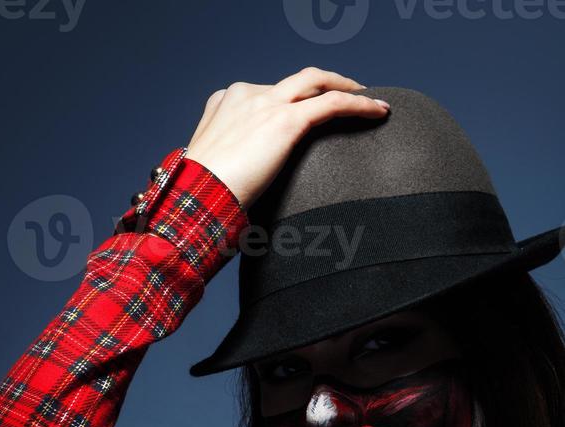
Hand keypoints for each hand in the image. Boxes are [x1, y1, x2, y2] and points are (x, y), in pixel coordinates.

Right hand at [186, 67, 389, 210]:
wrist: (196, 196)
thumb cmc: (199, 195)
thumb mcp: (211, 171)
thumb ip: (229, 166)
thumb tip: (242, 196)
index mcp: (225, 103)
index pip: (266, 93)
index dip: (291, 100)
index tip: (306, 113)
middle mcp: (246, 95)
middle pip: (294, 81)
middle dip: (324, 83)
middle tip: (348, 94)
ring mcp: (266, 104)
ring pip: (316, 82)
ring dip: (346, 87)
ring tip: (370, 102)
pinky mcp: (286, 121)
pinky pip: (332, 104)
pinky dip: (359, 105)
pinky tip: (379, 112)